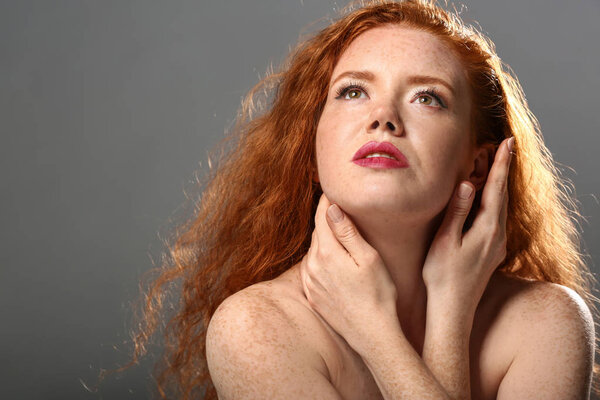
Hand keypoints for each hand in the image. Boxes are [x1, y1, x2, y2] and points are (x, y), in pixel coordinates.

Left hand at [299, 193, 398, 348]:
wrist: (372, 335)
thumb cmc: (378, 295)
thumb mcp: (369, 258)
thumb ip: (347, 232)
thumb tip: (331, 208)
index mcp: (326, 253)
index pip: (322, 216)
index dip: (328, 200)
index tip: (333, 188)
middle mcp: (311, 266)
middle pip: (317, 232)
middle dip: (327, 220)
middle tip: (341, 207)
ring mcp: (309, 282)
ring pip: (314, 250)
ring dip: (325, 241)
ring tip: (342, 235)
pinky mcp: (311, 295)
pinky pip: (312, 269)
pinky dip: (321, 260)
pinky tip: (337, 263)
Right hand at [422, 137, 513, 317]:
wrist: (453, 309)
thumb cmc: (443, 276)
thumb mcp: (445, 241)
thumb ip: (458, 212)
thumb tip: (468, 184)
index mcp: (486, 229)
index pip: (495, 189)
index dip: (500, 164)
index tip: (507, 142)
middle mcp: (497, 235)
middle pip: (502, 195)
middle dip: (503, 170)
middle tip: (506, 147)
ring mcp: (496, 245)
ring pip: (500, 207)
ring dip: (499, 186)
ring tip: (497, 167)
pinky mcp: (491, 252)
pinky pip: (496, 219)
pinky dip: (494, 202)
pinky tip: (488, 201)